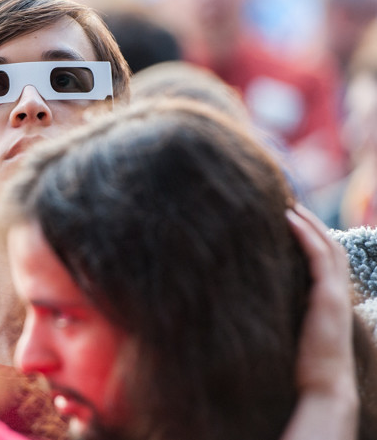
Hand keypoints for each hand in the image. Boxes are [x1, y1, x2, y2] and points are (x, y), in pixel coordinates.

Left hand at [282, 204, 357, 439]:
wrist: (322, 388)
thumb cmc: (301, 365)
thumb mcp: (290, 329)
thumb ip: (281, 309)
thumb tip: (253, 296)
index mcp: (328, 300)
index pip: (324, 259)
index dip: (310, 237)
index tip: (288, 220)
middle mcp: (335, 293)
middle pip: (330, 245)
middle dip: (311, 222)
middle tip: (289, 202)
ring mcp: (335, 294)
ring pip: (328, 245)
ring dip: (308, 222)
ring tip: (288, 204)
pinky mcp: (328, 297)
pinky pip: (320, 256)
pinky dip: (306, 234)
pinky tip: (289, 219)